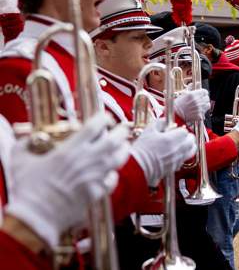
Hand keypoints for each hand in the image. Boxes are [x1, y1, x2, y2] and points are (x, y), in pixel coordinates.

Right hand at [5, 113, 129, 248]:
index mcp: (70, 149)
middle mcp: (87, 160)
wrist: (36, 218)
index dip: (103, 118)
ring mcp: (95, 176)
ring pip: (119, 158)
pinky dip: (113, 175)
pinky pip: (112, 180)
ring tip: (123, 146)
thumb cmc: (28, 190)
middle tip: (121, 129)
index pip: (95, 126)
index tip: (104, 117)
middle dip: (121, 131)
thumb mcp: (20, 162)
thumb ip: (23, 146)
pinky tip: (111, 173)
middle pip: (114, 139)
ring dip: (123, 150)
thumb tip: (27, 139)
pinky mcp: (97, 192)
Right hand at [130, 120, 196, 186]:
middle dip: (187, 137)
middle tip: (181, 136)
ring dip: (188, 146)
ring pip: (191, 151)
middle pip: (192, 141)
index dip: (180, 129)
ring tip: (182, 144)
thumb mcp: (148, 131)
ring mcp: (177, 159)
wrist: (138, 167)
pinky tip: (174, 153)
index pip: (185, 131)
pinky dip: (183, 155)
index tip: (175, 130)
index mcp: (171, 139)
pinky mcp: (175, 167)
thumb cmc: (141, 150)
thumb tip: (165, 120)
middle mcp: (177, 150)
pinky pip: (184, 159)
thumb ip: (159, 122)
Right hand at [174, 88, 210, 122]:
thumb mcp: (183, 94)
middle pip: (207, 98)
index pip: (205, 91)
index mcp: (193, 95)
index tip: (202, 94)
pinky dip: (202, 112)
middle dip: (204, 98)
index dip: (204, 93)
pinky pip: (205, 112)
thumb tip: (193, 83)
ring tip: (200, 105)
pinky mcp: (200, 115)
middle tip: (201, 100)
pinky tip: (198, 111)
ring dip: (205, 104)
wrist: (176, 115)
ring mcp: (199, 108)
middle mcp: (197, 101)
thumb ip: (189, 88)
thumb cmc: (178, 104)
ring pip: (207, 105)